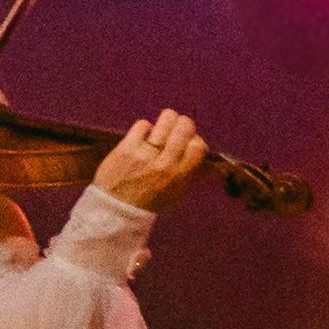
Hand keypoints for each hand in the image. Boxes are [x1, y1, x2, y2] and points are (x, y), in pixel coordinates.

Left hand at [91, 110, 207, 211]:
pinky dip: (145, 127)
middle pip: (184, 128)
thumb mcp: (177, 193)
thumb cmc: (150, 200)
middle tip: (177, 127)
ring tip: (162, 126)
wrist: (117, 209)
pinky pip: (143, 125)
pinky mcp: (127, 148)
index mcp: (181, 176)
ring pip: (165, 121)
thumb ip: (192, 175)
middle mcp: (165, 164)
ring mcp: (146, 155)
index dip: (195, 139)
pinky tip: (144, 135)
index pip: (198, 146)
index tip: (189, 141)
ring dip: (166, 120)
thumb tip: (211, 162)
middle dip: (183, 123)